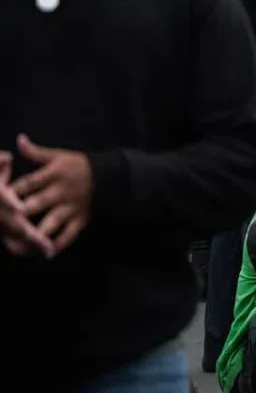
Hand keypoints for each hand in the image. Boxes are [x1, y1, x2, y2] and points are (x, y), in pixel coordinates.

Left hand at [10, 135, 92, 255]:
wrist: (109, 177)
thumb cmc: (78, 165)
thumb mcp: (58, 156)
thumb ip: (36, 152)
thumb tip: (19, 139)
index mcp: (53, 175)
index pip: (29, 182)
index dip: (13, 190)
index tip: (1, 197)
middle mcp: (60, 192)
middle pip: (38, 202)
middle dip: (24, 212)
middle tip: (11, 219)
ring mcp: (71, 207)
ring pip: (53, 220)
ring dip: (40, 231)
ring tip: (27, 241)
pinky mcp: (80, 219)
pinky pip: (70, 233)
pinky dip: (60, 244)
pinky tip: (48, 253)